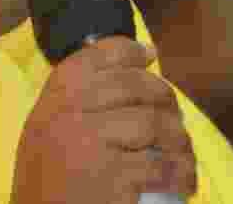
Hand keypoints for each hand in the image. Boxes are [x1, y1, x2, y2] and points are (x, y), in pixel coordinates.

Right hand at [11, 36, 196, 203]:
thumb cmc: (48, 182)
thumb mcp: (48, 129)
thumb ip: (78, 100)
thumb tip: (138, 64)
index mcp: (54, 98)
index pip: (95, 56)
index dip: (129, 51)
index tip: (150, 56)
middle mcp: (68, 112)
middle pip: (132, 85)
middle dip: (164, 97)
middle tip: (175, 116)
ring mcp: (91, 141)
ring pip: (154, 123)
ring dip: (179, 139)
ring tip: (183, 154)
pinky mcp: (113, 176)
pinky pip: (162, 166)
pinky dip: (181, 172)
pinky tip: (184, 180)